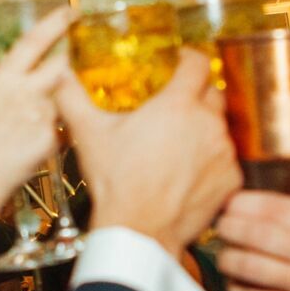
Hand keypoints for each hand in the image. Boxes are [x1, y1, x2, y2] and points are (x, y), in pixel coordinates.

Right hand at [0, 8, 75, 212]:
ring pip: (59, 102)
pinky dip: (51, 136)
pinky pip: (60, 130)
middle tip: (62, 72)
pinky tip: (29, 147)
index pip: (33, 41)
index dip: (54, 22)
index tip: (69, 11)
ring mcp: (39, 115)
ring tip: (24, 132)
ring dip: (51, 110)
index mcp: (2, 79)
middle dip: (64, 67)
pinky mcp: (50, 138)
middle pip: (59, 66)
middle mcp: (24, 92)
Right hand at [53, 50, 239, 254]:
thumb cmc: (115, 183)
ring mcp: (224, 152)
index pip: (198, 64)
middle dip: (198, 95)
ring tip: (179, 145)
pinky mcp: (232, 179)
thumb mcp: (89, 134)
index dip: (190, 59)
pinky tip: (189, 173)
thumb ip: (72, 96)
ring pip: (221, 128)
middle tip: (177, 108)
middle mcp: (208, 123)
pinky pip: (227, 160)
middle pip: (213, 94)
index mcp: (177, 105)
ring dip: (205, 131)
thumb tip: (58, 72)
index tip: (182, 62)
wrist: (139, 231)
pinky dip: (212, 162)